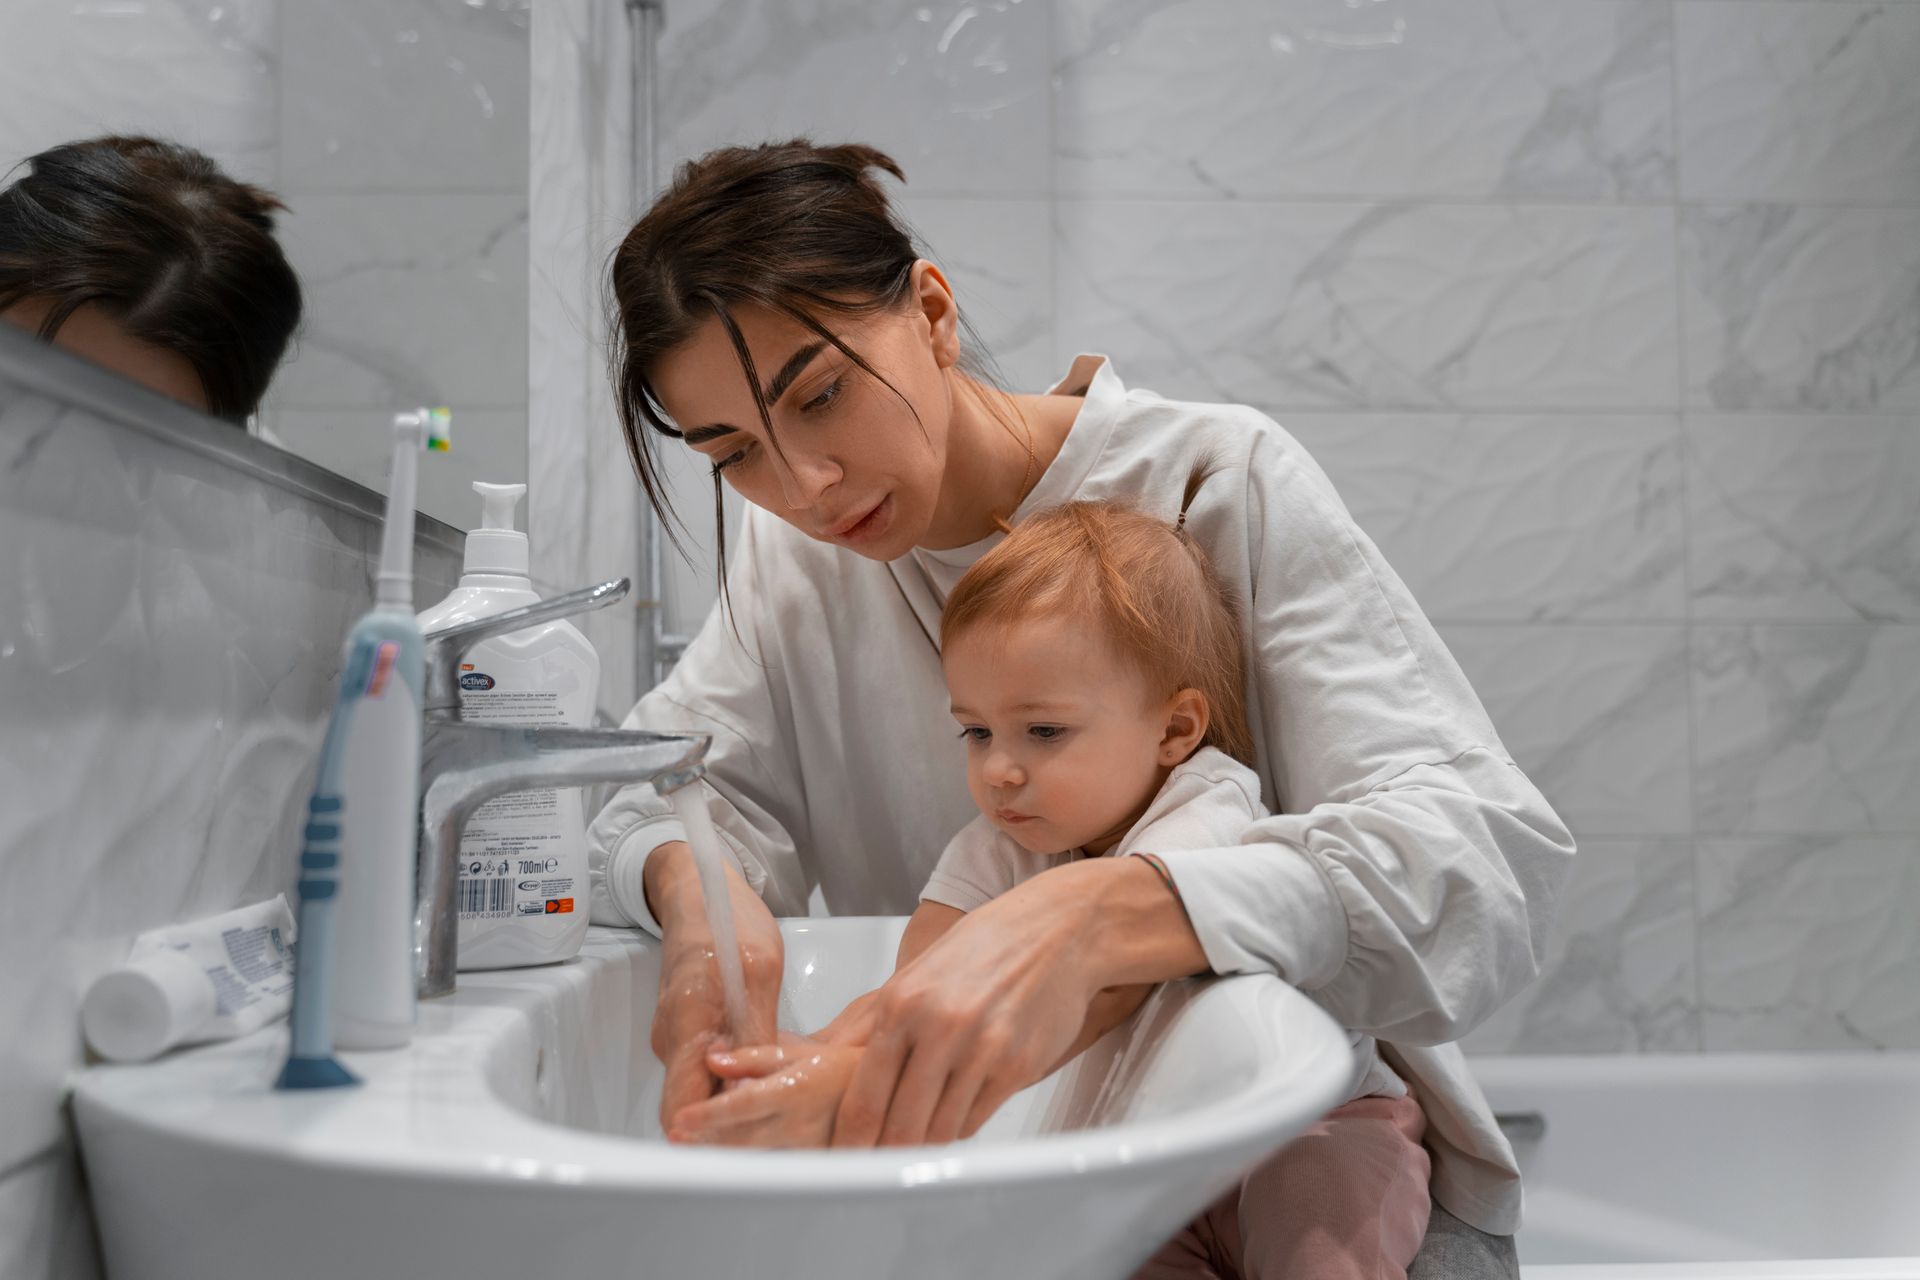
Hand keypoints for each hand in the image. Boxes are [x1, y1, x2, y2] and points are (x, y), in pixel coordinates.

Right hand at [647, 841, 783, 1132]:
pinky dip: (735, 1075)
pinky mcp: (691, 1030)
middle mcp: (672, 1040)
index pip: (681, 1111)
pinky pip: (708, 1066)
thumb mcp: (758, 973)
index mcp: (685, 1026)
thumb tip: (752, 1093)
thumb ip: (754, 1036)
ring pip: (704, 1087)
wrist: (698, 887)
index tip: (749, 1151)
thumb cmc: (727, 919)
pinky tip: (771, 1071)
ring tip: (787, 1104)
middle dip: (731, 1126)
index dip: (710, 1138)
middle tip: (783, 1133)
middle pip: (693, 1107)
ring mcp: (678, 1036)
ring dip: (738, 1099)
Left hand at [667, 1033, 861, 1147]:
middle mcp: (797, 1123)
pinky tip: (722, 1151)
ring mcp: (801, 1147)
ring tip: (689, 1145)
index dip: (710, 1115)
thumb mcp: (797, 1051)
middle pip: (741, 1138)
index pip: (744, 1105)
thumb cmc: (837, 1067)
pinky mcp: (806, 1162)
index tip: (681, 1119)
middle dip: (705, 1140)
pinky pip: (769, 1161)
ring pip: (752, 1154)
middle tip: (675, 1137)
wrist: (877, 1091)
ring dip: (720, 1150)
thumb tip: (714, 1059)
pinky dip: (743, 1156)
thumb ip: (752, 1056)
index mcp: (794, 1090)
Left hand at [830, 876, 1099, 1147]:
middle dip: (888, 1150)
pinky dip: (960, 1124)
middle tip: (881, 1158)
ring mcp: (982, 1050)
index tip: (850, 1155)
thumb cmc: (982, 949)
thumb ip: (874, 1024)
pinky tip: (955, 1110)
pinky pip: (976, 1120)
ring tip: (920, 1132)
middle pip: (901, 1125)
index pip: (866, 1098)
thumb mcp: (915, 974)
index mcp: (901, 1004)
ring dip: (927, 1139)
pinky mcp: (1018, 1067)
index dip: (853, 1139)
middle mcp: (938, 1028)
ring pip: (940, 1130)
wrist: (1056, 930)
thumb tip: (832, 1070)